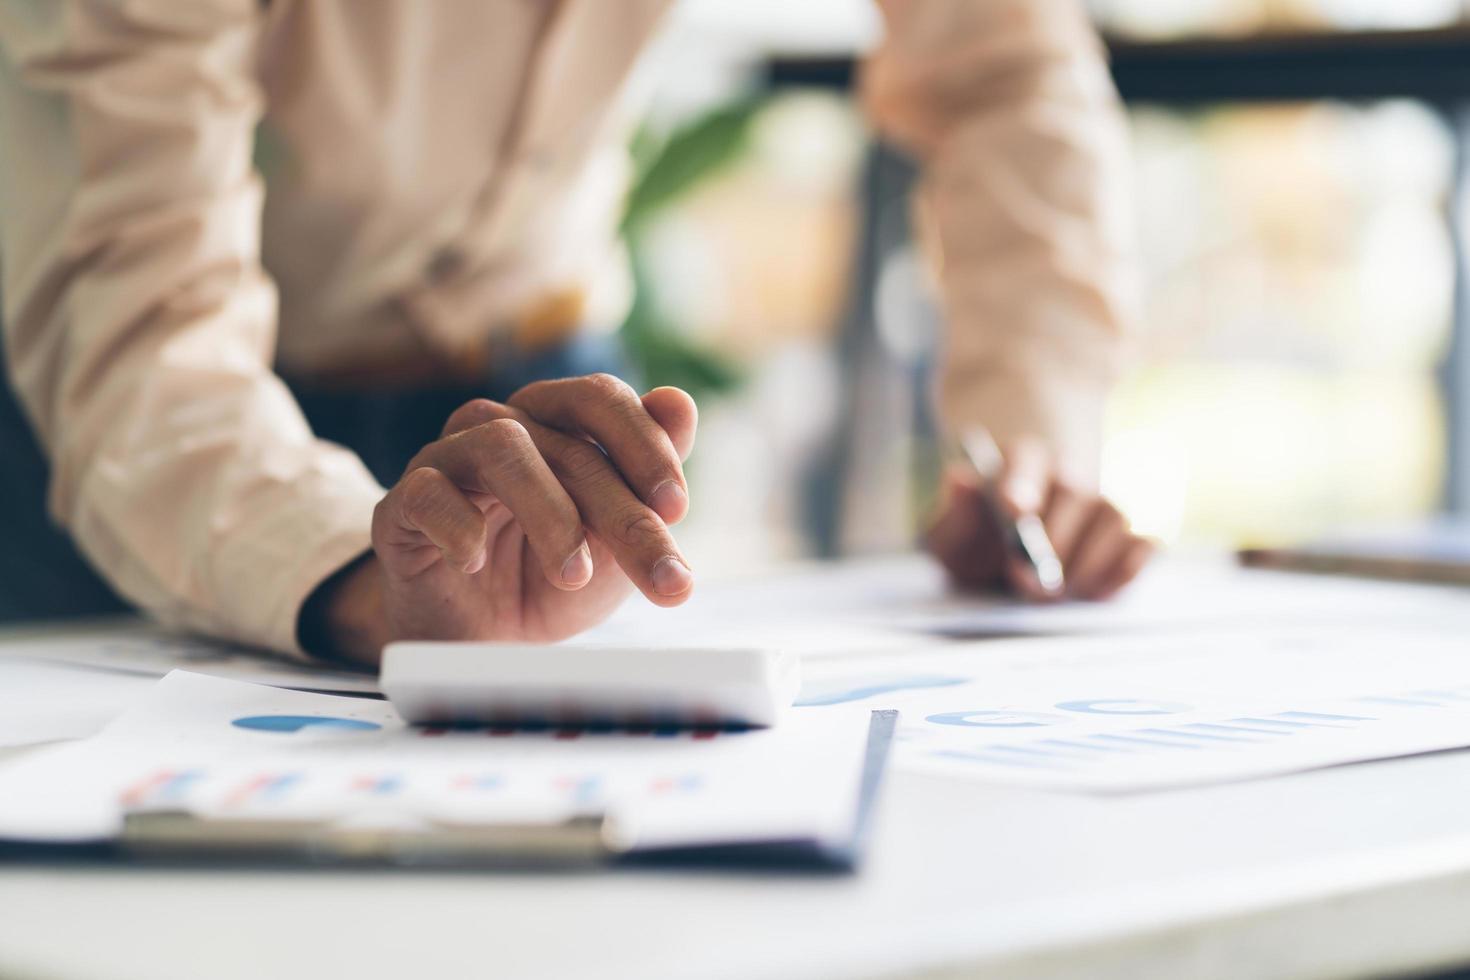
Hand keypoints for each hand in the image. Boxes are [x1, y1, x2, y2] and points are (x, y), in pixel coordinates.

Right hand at [314, 375, 697, 665]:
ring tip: (574, 575)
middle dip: (622, 513)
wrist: (479, 644)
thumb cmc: (551, 580)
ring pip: (500, 448)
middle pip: (567, 444)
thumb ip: (649, 474)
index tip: (677, 508)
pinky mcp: (401, 507)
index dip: (644, 444)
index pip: (599, 399)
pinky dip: (461, 527)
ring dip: (550, 513)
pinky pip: (427, 494)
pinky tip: (479, 563)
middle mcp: (500, 428)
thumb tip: (681, 401)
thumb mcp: (616, 540)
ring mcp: (446, 461)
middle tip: (660, 574)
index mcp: (553, 423)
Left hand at [924, 438, 1153, 601]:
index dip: (1022, 482)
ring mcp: (1103, 500)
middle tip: (1025, 583)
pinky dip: (1124, 570)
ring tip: (1055, 590)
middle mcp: (1069, 471)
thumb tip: (960, 477)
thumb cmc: (984, 540)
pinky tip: (1094, 592)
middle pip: (1073, 492)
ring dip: (1084, 564)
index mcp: (1020, 459)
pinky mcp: (1133, 530)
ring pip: (1111, 518)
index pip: (1024, 459)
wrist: (1019, 539)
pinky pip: (1144, 542)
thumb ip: (954, 517)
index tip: (1015, 509)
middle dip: (1052, 544)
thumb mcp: (954, 535)